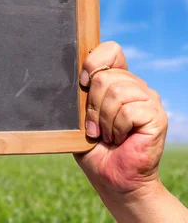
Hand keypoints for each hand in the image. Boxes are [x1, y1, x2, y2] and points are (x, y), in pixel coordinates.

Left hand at [73, 42, 187, 221]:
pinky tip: (119, 138)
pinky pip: (128, 110)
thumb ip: (80, 92)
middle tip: (95, 127)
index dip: (92, 63)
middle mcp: (136, 86)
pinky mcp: (157, 116)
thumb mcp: (80, 115)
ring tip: (107, 134)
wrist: (112, 177)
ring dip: (103, 119)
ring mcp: (149, 100)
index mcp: (119, 81)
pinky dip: (116, 127)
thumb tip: (69, 73)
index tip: (82, 85)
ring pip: (116, 92)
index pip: (111, 50)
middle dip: (92, 105)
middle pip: (105, 76)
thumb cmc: (94, 148)